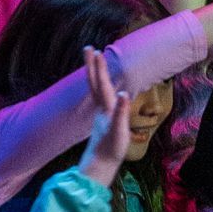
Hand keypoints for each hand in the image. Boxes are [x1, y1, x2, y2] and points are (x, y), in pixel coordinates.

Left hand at [77, 45, 133, 187]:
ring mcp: (101, 112)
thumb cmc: (111, 148)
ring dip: (94, 73)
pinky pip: (100, 96)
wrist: (100, 163)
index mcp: (106, 108)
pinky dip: (99, 86)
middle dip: (92, 65)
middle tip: (88, 48)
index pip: (102, 83)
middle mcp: (101, 107)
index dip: (100, 68)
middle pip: (94, 82)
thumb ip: (121, 113)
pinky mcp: (103, 118)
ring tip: (93, 60)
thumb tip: (124, 94)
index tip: (97, 51)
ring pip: (95, 88)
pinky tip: (101, 84)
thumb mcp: (119, 131)